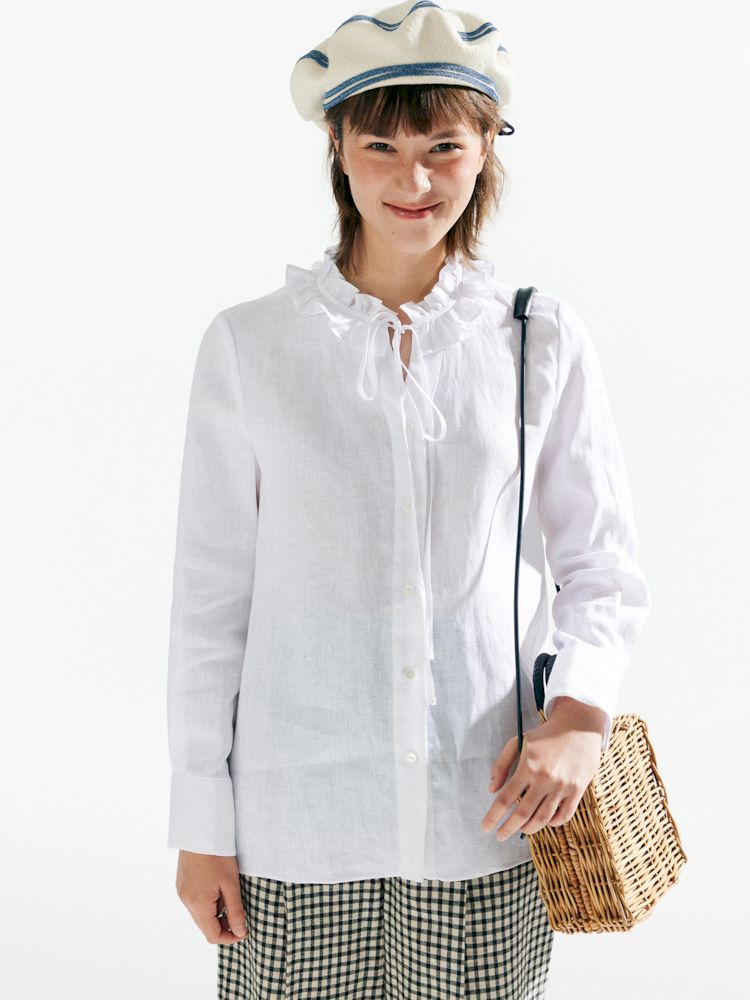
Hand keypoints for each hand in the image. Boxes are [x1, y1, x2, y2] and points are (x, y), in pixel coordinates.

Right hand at [175, 850, 247, 943]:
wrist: (200, 831)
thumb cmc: (217, 856)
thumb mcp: (231, 884)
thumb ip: (236, 911)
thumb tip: (240, 932)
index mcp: (198, 905)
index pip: (212, 936)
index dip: (230, 937)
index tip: (244, 930)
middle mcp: (186, 902)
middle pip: (205, 926)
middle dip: (223, 925)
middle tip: (241, 915)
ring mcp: (182, 892)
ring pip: (200, 914)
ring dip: (215, 913)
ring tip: (229, 896)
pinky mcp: (182, 884)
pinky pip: (195, 902)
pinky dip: (207, 902)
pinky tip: (217, 888)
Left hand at [480, 698, 605, 839]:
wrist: (579, 726)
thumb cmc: (545, 735)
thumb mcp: (518, 742)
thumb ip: (501, 765)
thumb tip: (491, 790)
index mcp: (528, 766)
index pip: (505, 798)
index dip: (493, 816)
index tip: (485, 828)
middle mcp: (545, 778)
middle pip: (522, 813)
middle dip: (508, 828)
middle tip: (499, 836)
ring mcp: (562, 786)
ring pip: (543, 818)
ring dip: (529, 829)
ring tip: (521, 830)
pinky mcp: (578, 789)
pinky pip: (564, 815)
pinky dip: (552, 823)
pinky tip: (544, 822)